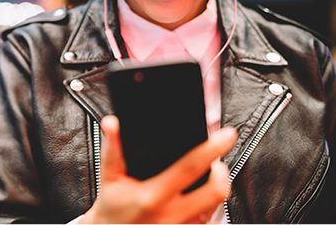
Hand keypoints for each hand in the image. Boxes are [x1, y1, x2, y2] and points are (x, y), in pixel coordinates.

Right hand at [79, 116, 236, 224]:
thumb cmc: (110, 209)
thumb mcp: (109, 177)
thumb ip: (112, 149)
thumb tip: (111, 122)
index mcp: (153, 195)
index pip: (191, 167)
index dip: (212, 148)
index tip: (227, 134)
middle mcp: (171, 215)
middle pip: (216, 192)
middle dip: (223, 173)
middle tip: (217, 163)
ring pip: (215, 210)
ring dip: (215, 192)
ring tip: (207, 181)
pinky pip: (207, 224)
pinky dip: (208, 211)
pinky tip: (199, 203)